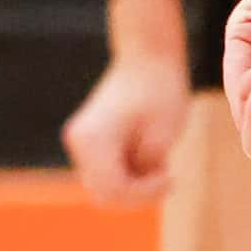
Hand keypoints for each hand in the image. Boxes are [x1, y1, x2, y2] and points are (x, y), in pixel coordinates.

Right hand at [62, 51, 191, 205]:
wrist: (149, 56)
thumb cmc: (161, 89)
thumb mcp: (163, 134)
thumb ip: (146, 168)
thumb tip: (131, 191)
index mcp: (94, 140)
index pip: (114, 189)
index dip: (144, 193)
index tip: (171, 178)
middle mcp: (79, 143)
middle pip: (103, 193)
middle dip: (136, 194)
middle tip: (167, 177)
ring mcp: (80, 142)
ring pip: (103, 185)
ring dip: (132, 184)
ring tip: (160, 164)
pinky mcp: (88, 141)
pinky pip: (105, 171)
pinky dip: (127, 172)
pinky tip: (149, 157)